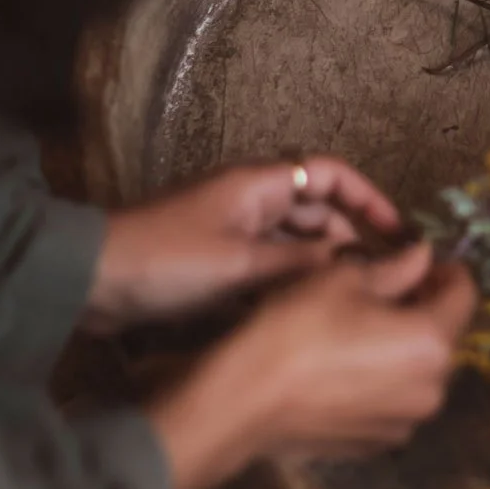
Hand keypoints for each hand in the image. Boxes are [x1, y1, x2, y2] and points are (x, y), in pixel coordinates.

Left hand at [87, 157, 401, 330]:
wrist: (90, 283)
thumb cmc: (166, 262)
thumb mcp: (242, 265)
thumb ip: (302, 265)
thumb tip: (359, 267)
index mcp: (257, 184)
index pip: (330, 174)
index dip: (370, 198)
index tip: (399, 232)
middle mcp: (249, 201)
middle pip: (317, 211)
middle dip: (352, 241)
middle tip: (384, 280)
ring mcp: (230, 232)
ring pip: (294, 243)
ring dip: (322, 267)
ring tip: (355, 301)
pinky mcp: (214, 263)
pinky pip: (269, 267)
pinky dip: (291, 284)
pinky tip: (309, 314)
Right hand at [146, 244, 477, 488]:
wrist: (243, 402)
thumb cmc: (295, 330)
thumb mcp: (343, 280)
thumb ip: (396, 268)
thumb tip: (423, 256)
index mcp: (431, 341)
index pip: (464, 294)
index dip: (446, 270)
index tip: (422, 261)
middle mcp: (432, 388)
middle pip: (444, 335)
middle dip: (423, 308)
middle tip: (385, 290)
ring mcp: (406, 422)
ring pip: (420, 370)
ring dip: (403, 346)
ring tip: (361, 329)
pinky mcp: (378, 444)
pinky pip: (395, 400)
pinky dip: (383, 380)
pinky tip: (345, 367)